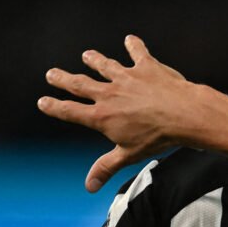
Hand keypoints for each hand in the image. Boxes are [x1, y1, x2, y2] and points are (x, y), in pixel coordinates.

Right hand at [38, 35, 206, 192]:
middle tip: (52, 74)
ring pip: (104, 66)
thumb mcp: (129, 155)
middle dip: (64, 79)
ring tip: (86, 55)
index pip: (70, 111)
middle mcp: (109, 94)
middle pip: (80, 85)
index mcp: (101, 116)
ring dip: (94, 60)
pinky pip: (137, 53)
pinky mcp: (146, 67)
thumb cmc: (158, 138)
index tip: (43, 102)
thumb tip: (89, 186)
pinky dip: (134, 46)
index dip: (54, 107)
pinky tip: (130, 39)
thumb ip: (106, 167)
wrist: (184, 115)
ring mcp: (126, 78)